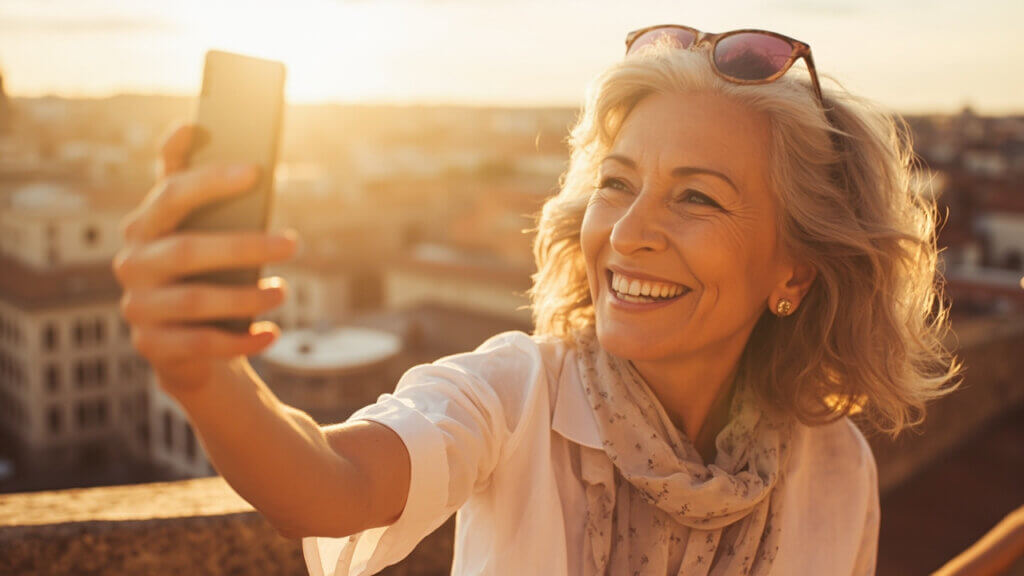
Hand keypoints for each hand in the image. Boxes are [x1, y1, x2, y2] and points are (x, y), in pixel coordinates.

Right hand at [112, 124, 298, 395]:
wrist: (183, 342)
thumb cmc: (199, 271)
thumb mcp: (197, 228)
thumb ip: (192, 181)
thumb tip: (193, 126)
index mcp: (145, 224)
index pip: (172, 193)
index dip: (212, 180)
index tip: (256, 169)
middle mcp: (132, 263)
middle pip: (187, 251)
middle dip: (245, 246)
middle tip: (293, 243)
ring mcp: (139, 307)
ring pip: (195, 302)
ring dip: (247, 297)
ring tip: (283, 291)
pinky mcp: (152, 347)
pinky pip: (201, 345)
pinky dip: (242, 341)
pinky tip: (273, 333)